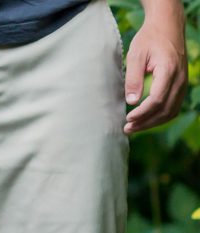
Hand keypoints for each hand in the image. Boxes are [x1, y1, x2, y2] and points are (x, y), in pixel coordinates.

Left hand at [123, 8, 186, 133]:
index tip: (127, 119)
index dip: (142, 113)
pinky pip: (174, 106)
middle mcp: (180, 78)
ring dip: (153, 123)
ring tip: (134, 127)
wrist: (167, 27)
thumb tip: (131, 101)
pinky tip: (146, 120)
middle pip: (165, 109)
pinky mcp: (181, 85)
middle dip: (146, 122)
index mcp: (168, 70)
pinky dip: (160, 116)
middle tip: (127, 129)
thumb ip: (133, 78)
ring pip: (171, 111)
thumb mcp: (135, 55)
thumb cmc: (149, 39)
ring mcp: (183, 82)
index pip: (157, 99)